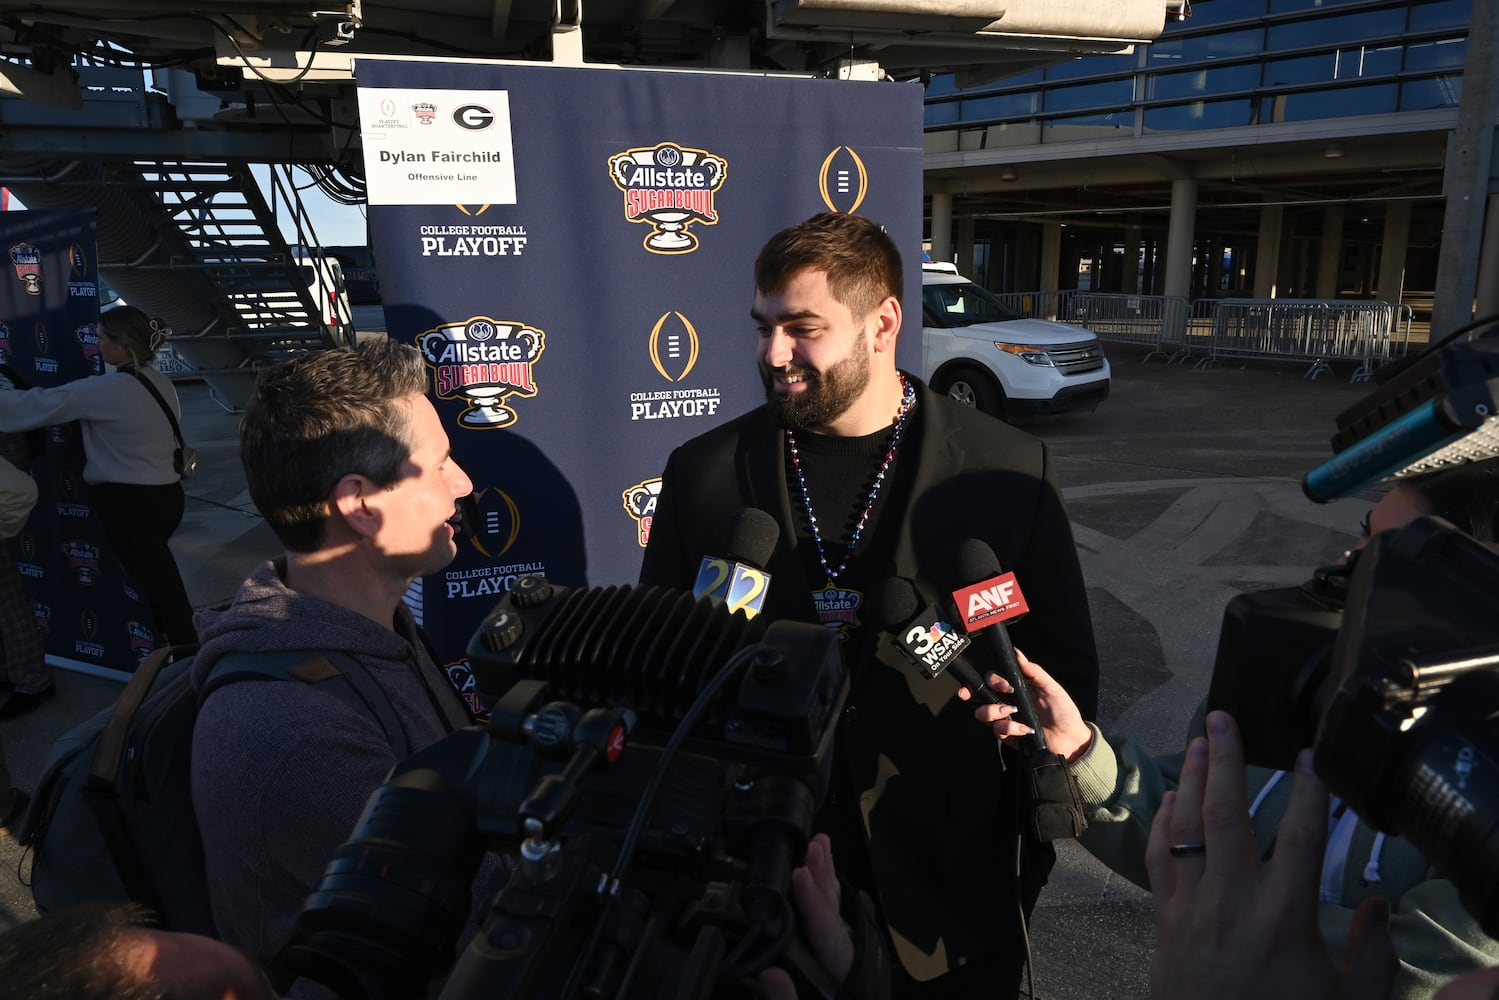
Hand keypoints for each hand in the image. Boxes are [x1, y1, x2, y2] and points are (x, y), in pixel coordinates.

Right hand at [756, 833, 853, 998]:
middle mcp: (847, 970)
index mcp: (845, 982)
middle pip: (836, 918)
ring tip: (820, 848)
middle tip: (818, 845)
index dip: (814, 906)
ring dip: (826, 882)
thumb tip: (770, 974)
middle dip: (826, 880)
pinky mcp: (836, 973)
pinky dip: (822, 903)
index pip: (828, 938)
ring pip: (836, 919)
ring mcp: (844, 970)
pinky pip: (830, 930)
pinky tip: (815, 884)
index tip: (801, 876)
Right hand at [956, 650, 1092, 761]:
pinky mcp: (1008, 736)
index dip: (991, 680)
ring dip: (995, 712)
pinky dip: (1010, 729)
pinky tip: (1025, 730)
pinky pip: (997, 731)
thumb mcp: (1051, 687)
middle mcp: (1007, 702)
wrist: (1070, 738)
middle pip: (981, 695)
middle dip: (978, 695)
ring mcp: (1006, 719)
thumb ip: (1033, 671)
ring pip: (983, 714)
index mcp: (1016, 689)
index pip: (993, 680)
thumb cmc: (1064, 711)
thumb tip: (1017, 653)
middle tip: (1002, 701)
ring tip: (1013, 713)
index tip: (1004, 686)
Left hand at [1146, 711, 1396, 999]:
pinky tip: (1171, 801)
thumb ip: (1373, 953)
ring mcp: (1192, 908)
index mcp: (1286, 915)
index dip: (1309, 789)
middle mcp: (1233, 901)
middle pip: (1225, 812)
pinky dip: (1163, 824)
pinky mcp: (1164, 921)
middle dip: (1223, 758)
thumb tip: (1381, 907)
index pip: (1302, 835)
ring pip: (1184, 827)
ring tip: (1194, 744)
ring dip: (1188, 780)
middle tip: (1222, 719)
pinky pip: (1159, 860)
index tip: (1310, 754)